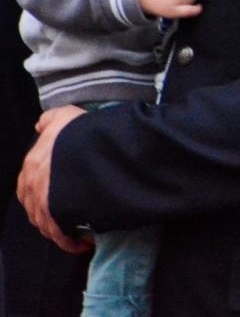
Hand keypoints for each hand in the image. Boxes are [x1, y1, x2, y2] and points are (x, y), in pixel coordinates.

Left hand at [18, 106, 90, 253]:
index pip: (29, 186)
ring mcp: (43, 204)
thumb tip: (40, 126)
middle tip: (71, 216)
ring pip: (48, 224)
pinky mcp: (56, 218)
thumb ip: (50, 120)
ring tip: (79, 232)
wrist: (91, 150)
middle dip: (52, 214)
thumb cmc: (79, 133)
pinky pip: (62, 235)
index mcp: (31, 166)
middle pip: (37, 208)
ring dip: (62, 230)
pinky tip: (84, 242)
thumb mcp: (63, 116)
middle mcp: (32, 187)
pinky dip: (72, 241)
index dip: (45, 193)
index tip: (61, 197)